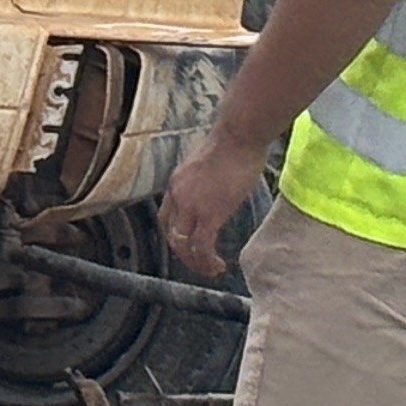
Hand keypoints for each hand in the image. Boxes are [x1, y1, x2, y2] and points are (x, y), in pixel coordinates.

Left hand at [159, 128, 268, 275]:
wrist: (239, 135)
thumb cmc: (233, 143)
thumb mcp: (209, 165)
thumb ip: (205, 182)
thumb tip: (216, 192)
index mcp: (176, 183)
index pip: (166, 218)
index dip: (175, 236)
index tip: (190, 246)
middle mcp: (178, 195)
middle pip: (171, 235)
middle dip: (184, 254)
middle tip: (200, 264)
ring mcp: (191, 205)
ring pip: (184, 245)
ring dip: (196, 263)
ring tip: (211, 270)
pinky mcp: (210, 213)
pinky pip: (202, 246)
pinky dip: (208, 261)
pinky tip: (219, 265)